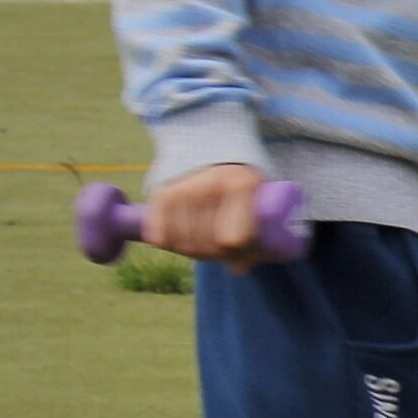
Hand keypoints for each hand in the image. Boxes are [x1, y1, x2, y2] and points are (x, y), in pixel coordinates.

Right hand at [142, 162, 263, 270]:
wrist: (210, 147)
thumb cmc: (240, 182)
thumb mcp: (257, 198)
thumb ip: (257, 234)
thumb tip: (238, 269)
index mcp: (241, 185)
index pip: (236, 240)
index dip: (241, 252)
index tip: (243, 250)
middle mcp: (211, 185)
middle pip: (209, 245)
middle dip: (217, 255)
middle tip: (223, 250)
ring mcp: (184, 189)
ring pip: (185, 244)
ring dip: (194, 252)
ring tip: (205, 244)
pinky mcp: (162, 194)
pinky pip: (160, 237)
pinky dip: (171, 244)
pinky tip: (182, 240)